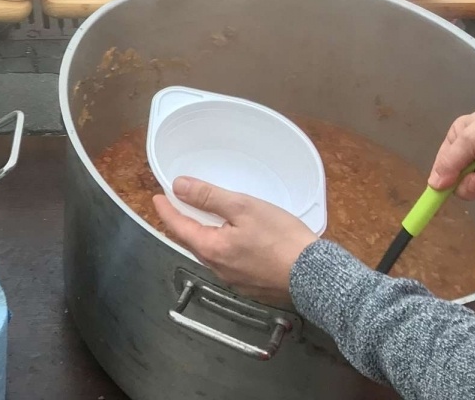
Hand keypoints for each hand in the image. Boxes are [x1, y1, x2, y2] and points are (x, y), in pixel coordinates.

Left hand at [153, 179, 317, 304]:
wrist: (315, 276)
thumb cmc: (281, 238)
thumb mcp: (244, 208)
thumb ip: (209, 197)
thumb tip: (178, 186)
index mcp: (212, 250)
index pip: (179, 227)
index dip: (166, 210)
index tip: (158, 197)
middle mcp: (218, 269)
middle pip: (193, 242)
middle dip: (183, 223)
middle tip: (178, 206)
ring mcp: (235, 281)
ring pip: (211, 254)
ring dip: (203, 235)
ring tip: (202, 219)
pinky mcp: (252, 287)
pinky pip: (228, 263)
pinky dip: (222, 247)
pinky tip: (232, 239)